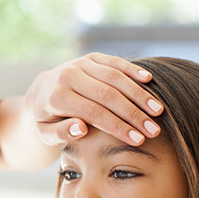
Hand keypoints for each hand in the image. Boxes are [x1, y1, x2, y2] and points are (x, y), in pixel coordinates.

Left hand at [24, 53, 163, 146]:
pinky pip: (115, 62)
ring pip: (115, 77)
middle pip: (108, 95)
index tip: (138, 140)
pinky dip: (132, 70)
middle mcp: (68, 75)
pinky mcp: (91, 57)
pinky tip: (150, 80)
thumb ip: (61, 133)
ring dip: (139, 94)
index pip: (94, 113)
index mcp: (57, 96)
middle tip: (154, 130)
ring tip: (158, 111)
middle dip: (134, 114)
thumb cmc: (46, 119)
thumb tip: (82, 129)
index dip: (118, 127)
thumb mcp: (46, 133)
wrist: (40, 91)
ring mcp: (81, 63)